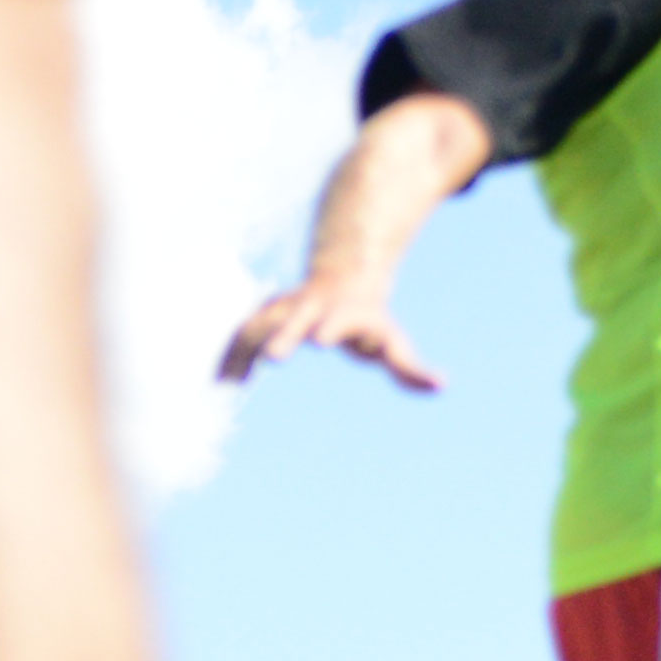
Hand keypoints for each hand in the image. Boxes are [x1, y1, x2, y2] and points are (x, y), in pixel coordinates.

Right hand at [217, 263, 443, 391]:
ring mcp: (283, 308)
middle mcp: (309, 306)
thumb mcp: (392, 341)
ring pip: (260, 322)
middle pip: (294, 318)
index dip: (331, 327)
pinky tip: (218, 383)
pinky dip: (230, 357)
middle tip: (274, 356)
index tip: (320, 340)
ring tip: (225, 380)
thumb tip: (442, 386)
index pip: (338, 319)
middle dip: (283, 334)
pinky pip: (242, 336)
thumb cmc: (370, 318)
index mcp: (342, 312)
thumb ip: (410, 368)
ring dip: (244, 346)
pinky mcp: (264, 316)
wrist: (343, 274)